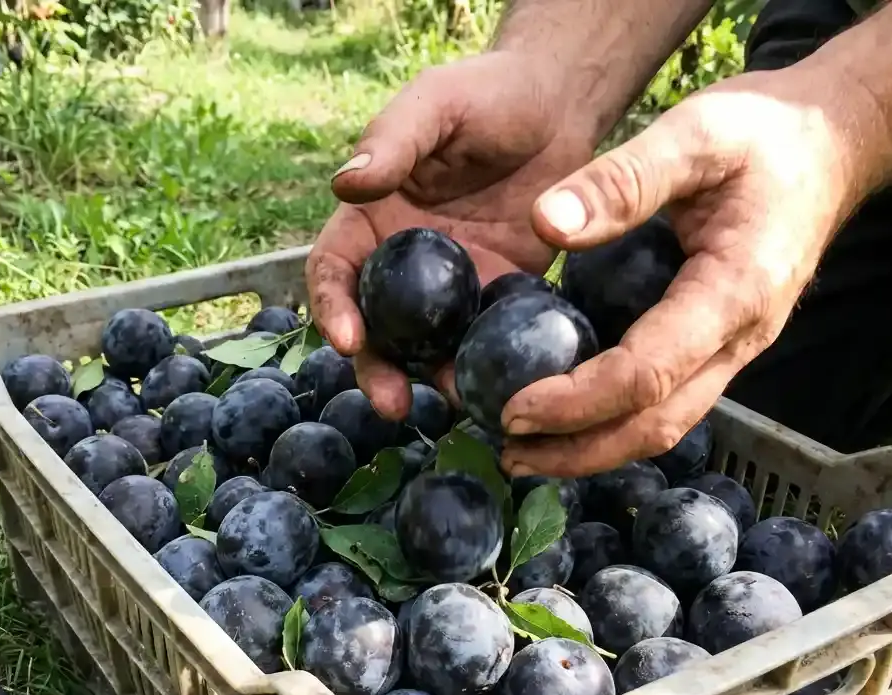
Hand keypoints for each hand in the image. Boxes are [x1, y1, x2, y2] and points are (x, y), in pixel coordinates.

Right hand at [306, 50, 593, 419]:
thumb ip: (393, 141)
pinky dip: (489, 366)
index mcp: (371, 220)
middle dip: (377, 369)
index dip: (331, 307)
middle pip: (376, 328)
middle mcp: (404, 264)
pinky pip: (487, 339)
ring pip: (429, 346)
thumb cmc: (486, 94)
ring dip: (433, 379)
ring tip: (455, 401)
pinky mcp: (501, 296)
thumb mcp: (436, 103)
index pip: (333, 272)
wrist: (560, 107)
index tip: (347, 339)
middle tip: (392, 403)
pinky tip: (501, 385)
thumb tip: (345, 184)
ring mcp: (454, 286)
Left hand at [498, 66, 876, 477]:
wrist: (832, 145)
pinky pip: (667, 403)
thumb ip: (623, 178)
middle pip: (656, 425)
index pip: (648, 373)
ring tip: (523, 453)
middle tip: (506, 454)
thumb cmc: (766, 135)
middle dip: (578, 450)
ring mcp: (733, 349)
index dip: (577, 401)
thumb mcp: (696, 132)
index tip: (512, 409)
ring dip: (592, 449)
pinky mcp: (718, 346)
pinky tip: (563, 420)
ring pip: (664, 426)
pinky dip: (611, 422)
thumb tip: (546, 222)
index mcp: (735, 290)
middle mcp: (739, 337)